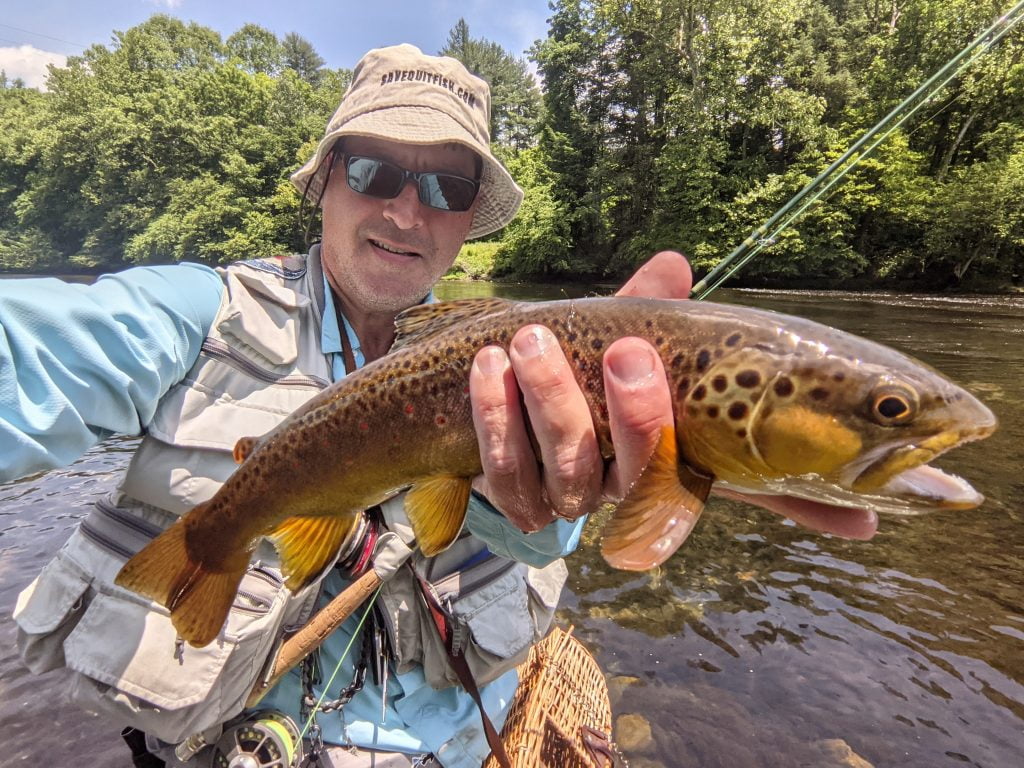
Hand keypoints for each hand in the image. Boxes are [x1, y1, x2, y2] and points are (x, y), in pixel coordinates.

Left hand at [469, 250, 877, 540]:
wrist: (493, 405)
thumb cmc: (568, 370)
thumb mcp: (607, 336)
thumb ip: (643, 308)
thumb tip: (676, 262)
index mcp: (672, 453)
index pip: (750, 487)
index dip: (809, 506)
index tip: (868, 510)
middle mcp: (631, 487)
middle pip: (647, 475)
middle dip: (639, 417)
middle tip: (628, 351)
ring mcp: (574, 500)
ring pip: (570, 472)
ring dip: (551, 404)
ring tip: (530, 339)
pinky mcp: (519, 503)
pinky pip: (505, 471)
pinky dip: (495, 418)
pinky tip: (489, 366)